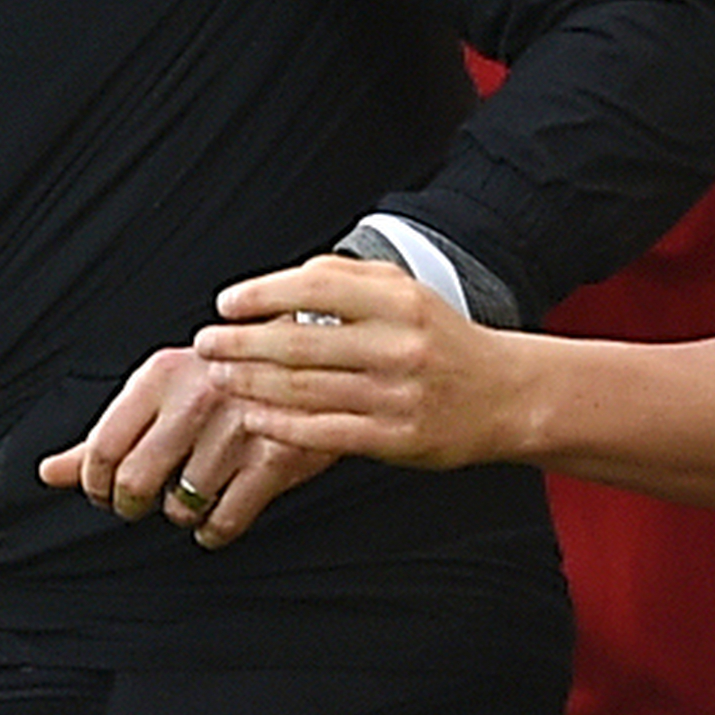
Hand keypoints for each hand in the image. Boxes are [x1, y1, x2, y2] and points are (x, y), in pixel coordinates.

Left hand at [39, 325, 342, 549]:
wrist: (309, 358)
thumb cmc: (222, 378)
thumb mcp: (160, 390)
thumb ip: (104, 433)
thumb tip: (49, 472)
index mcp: (159, 377)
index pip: (102, 447)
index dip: (93, 483)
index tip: (100, 492)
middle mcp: (196, 400)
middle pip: (134, 482)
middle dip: (128, 505)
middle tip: (135, 503)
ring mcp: (239, 430)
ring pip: (181, 507)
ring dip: (178, 514)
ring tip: (187, 497)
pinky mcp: (277, 459)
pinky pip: (226, 520)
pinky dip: (212, 532)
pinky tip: (212, 521)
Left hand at [187, 254, 533, 471]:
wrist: (509, 396)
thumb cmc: (441, 339)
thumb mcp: (405, 291)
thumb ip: (345, 276)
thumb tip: (282, 280)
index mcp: (399, 302)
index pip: (316, 288)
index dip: (262, 294)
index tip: (226, 303)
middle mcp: (399, 346)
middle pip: (301, 342)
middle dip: (242, 344)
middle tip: (206, 343)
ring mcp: (399, 395)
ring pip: (306, 389)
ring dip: (251, 384)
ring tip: (219, 376)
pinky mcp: (398, 439)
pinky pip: (325, 432)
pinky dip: (282, 425)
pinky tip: (253, 416)